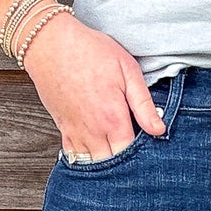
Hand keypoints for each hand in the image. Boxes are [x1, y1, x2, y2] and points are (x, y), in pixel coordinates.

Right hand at [20, 11, 165, 158]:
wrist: (50, 44)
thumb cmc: (89, 52)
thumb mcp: (127, 70)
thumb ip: (143, 104)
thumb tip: (159, 129)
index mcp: (113, 118)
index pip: (131, 155)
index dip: (143, 158)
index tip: (150, 153)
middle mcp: (93, 131)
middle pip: (112, 166)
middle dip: (125, 166)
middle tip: (137, 160)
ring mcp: (76, 132)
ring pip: (93, 166)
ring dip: (106, 166)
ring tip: (118, 159)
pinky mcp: (63, 129)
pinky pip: (75, 157)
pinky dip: (86, 161)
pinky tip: (97, 156)